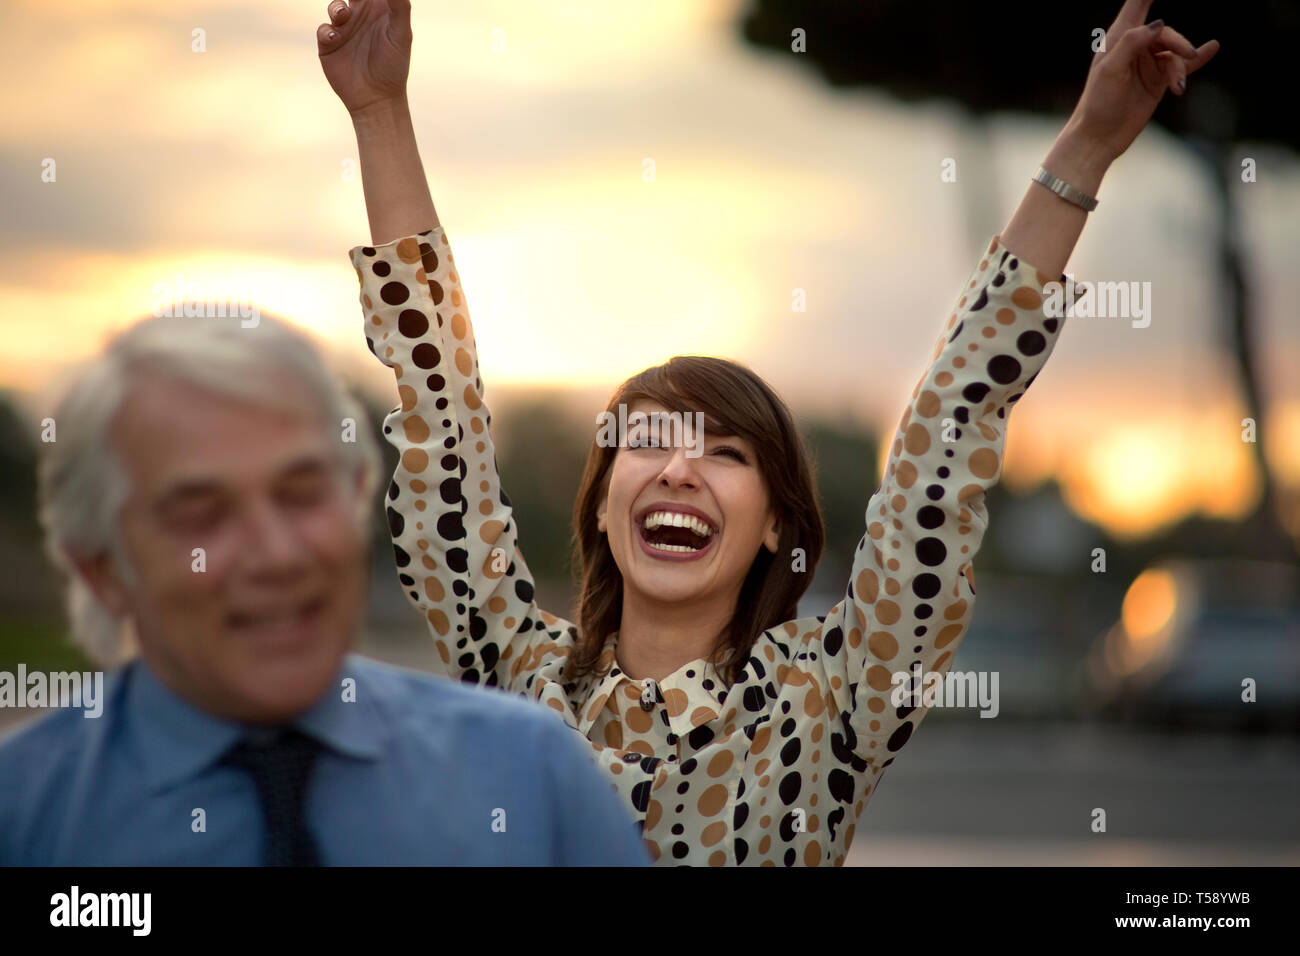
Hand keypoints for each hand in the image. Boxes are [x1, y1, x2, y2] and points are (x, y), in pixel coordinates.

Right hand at [317, 0, 412, 115]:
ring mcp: (344, 29)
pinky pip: (323, 29)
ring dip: (336, 8)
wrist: (377, 98)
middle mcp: (360, 16)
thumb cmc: (394, 66)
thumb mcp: (401, 35)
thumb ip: (400, 7)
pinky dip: (327, 31)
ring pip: (335, 7)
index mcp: (379, 10)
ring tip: (343, 15)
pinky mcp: (329, 44)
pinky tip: (336, 37)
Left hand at [1069, 0, 1219, 164]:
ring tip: (1178, 86)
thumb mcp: (1110, 70)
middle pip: (1166, 33)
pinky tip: (1213, 47)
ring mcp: (1147, 65)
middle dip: (1178, 43)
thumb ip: (1132, 42)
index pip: (1136, 5)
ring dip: (1180, 67)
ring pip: (1175, 54)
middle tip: (1187, 54)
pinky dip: (1198, 58)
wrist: (1100, 138)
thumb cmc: (1098, 103)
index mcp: (1118, 39)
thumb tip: (1159, 23)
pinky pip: (1182, 66)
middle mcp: (1134, 48)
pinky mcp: (1157, 82)